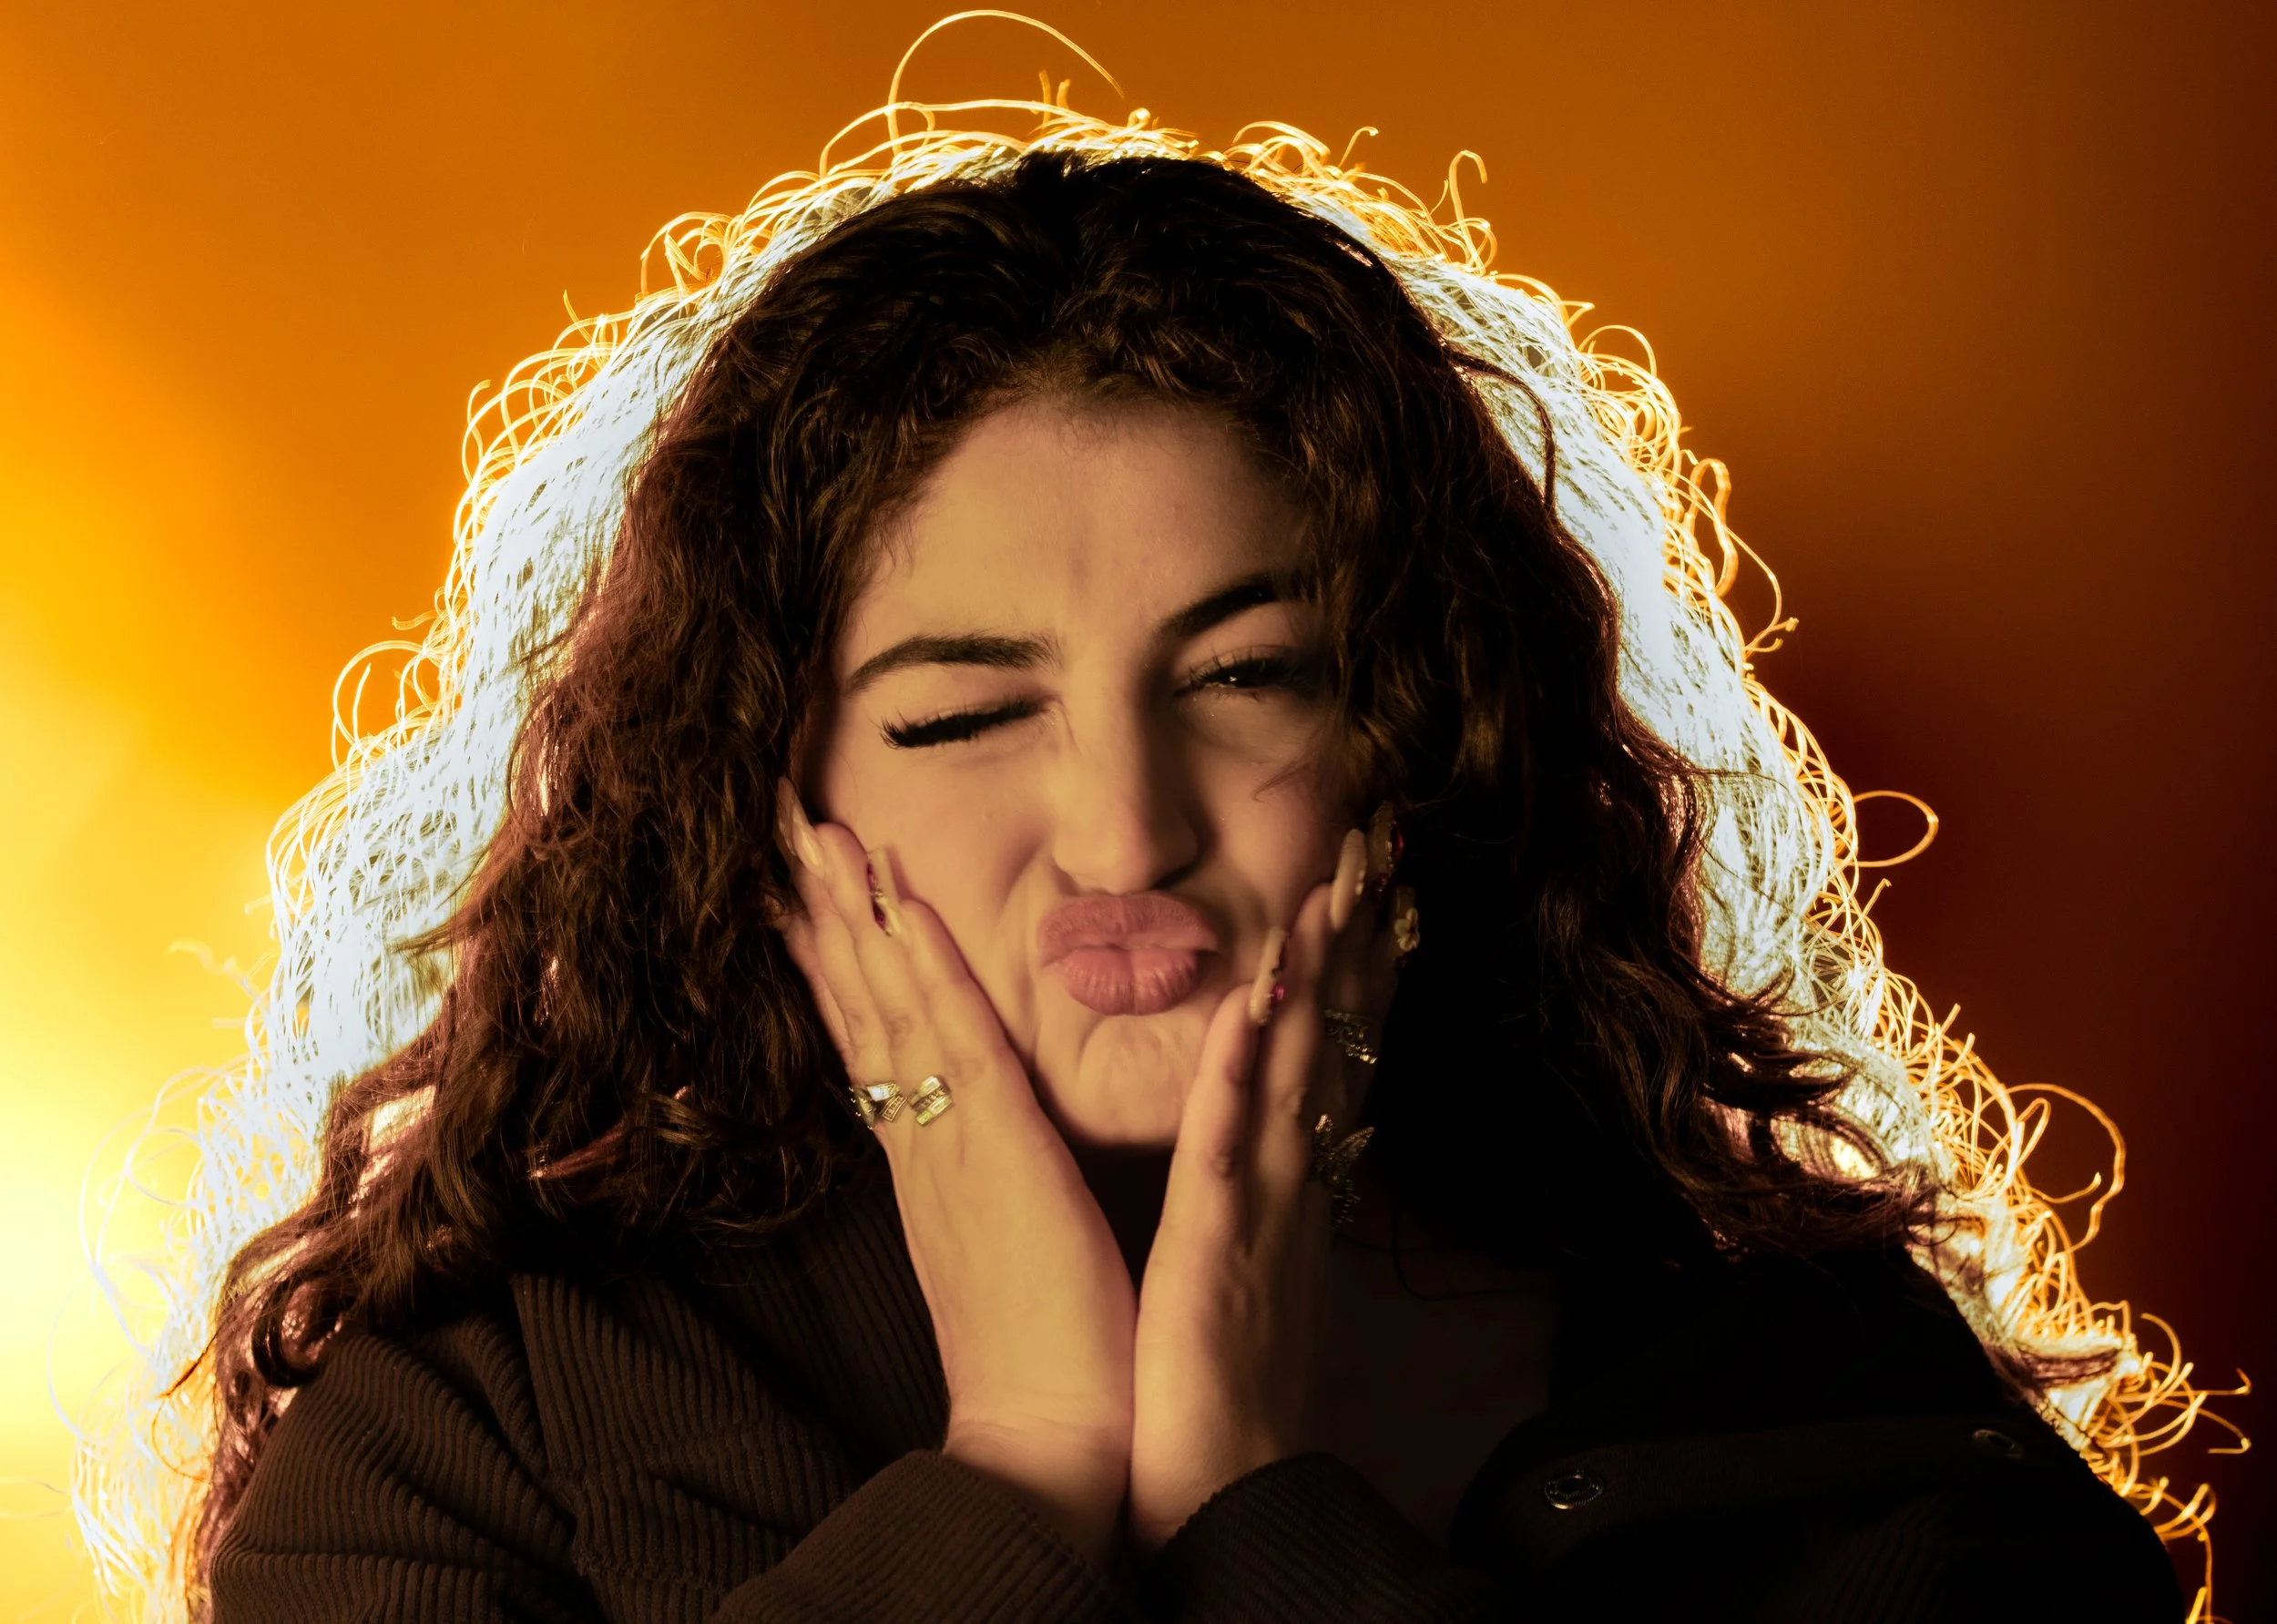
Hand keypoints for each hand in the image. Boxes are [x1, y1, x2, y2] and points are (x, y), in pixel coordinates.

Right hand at [774, 785, 1134, 1565]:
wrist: (1044, 1443)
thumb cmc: (1033, 1350)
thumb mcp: (990, 1242)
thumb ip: (970, 1176)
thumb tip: (960, 1126)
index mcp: (919, 1157)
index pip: (862, 1033)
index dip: (828, 953)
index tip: (796, 882)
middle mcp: (916, 1139)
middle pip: (854, 1002)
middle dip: (817, 908)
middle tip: (781, 821)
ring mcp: (949, 1142)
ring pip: (890, 1006)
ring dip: (853, 912)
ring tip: (818, 830)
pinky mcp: (1000, 1155)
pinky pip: (957, 1044)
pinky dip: (927, 970)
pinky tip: (904, 907)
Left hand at [1127, 823, 1395, 1549]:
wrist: (1229, 1499)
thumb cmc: (1227, 1391)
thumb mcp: (1262, 1269)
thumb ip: (1278, 1193)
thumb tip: (1295, 1134)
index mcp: (1299, 1189)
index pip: (1339, 1052)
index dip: (1362, 966)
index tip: (1373, 882)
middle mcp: (1299, 1186)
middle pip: (1339, 1041)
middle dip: (1360, 938)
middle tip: (1375, 840)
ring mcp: (1267, 1212)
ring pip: (1298, 1071)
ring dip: (1318, 974)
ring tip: (1333, 883)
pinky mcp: (1216, 1248)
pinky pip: (1232, 1142)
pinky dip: (1243, 1065)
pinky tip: (1256, 997)